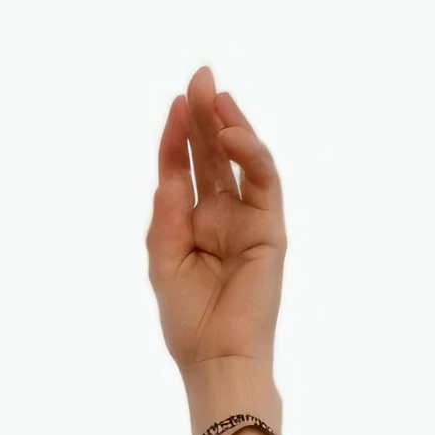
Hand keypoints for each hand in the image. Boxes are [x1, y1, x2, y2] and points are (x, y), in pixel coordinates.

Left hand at [147, 68, 283, 377]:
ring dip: (231, 124)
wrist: (217, 358)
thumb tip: (171, 164)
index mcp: (194, 225)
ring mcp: (249, 221)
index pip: (185, 169)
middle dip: (207, 114)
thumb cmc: (188, 321)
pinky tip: (232, 133)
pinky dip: (250, 153)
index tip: (176, 102)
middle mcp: (223, 217)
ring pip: (242, 160)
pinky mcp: (270, 229)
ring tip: (216, 93)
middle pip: (215, 155)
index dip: (179, 136)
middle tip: (200, 75)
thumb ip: (167, 208)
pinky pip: (263, 181)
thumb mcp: (163, 256)